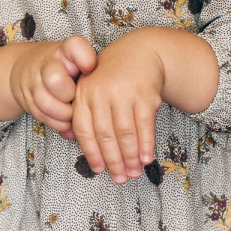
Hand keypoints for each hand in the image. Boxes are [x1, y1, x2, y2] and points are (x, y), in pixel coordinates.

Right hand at [0, 36, 96, 131]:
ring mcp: (33, 82)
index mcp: (65, 50)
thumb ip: (91, 70)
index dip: (85, 59)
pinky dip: (59, 124)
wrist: (24, 68)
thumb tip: (105, 94)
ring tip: (74, 114)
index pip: (75, 46)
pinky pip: (44, 117)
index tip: (89, 68)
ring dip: (65, 115)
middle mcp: (46, 63)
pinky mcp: (27, 101)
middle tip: (76, 98)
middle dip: (69, 96)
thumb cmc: (62, 66)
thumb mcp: (77, 60)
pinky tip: (67, 121)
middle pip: (55, 80)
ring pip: (48, 104)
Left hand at [71, 29, 218, 181]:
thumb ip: (87, 116)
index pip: (85, 130)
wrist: (140, 52)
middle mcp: (101, 93)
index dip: (92, 153)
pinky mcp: (144, 93)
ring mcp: (123, 92)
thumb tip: (86, 150)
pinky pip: (144, 124)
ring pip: (125, 132)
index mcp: (84, 94)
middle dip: (114, 161)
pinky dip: (146, 144)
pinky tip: (146, 158)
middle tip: (120, 178)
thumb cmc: (113, 78)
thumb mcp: (93, 90)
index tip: (99, 170)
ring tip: (134, 173)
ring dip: (130, 157)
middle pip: (106, 135)